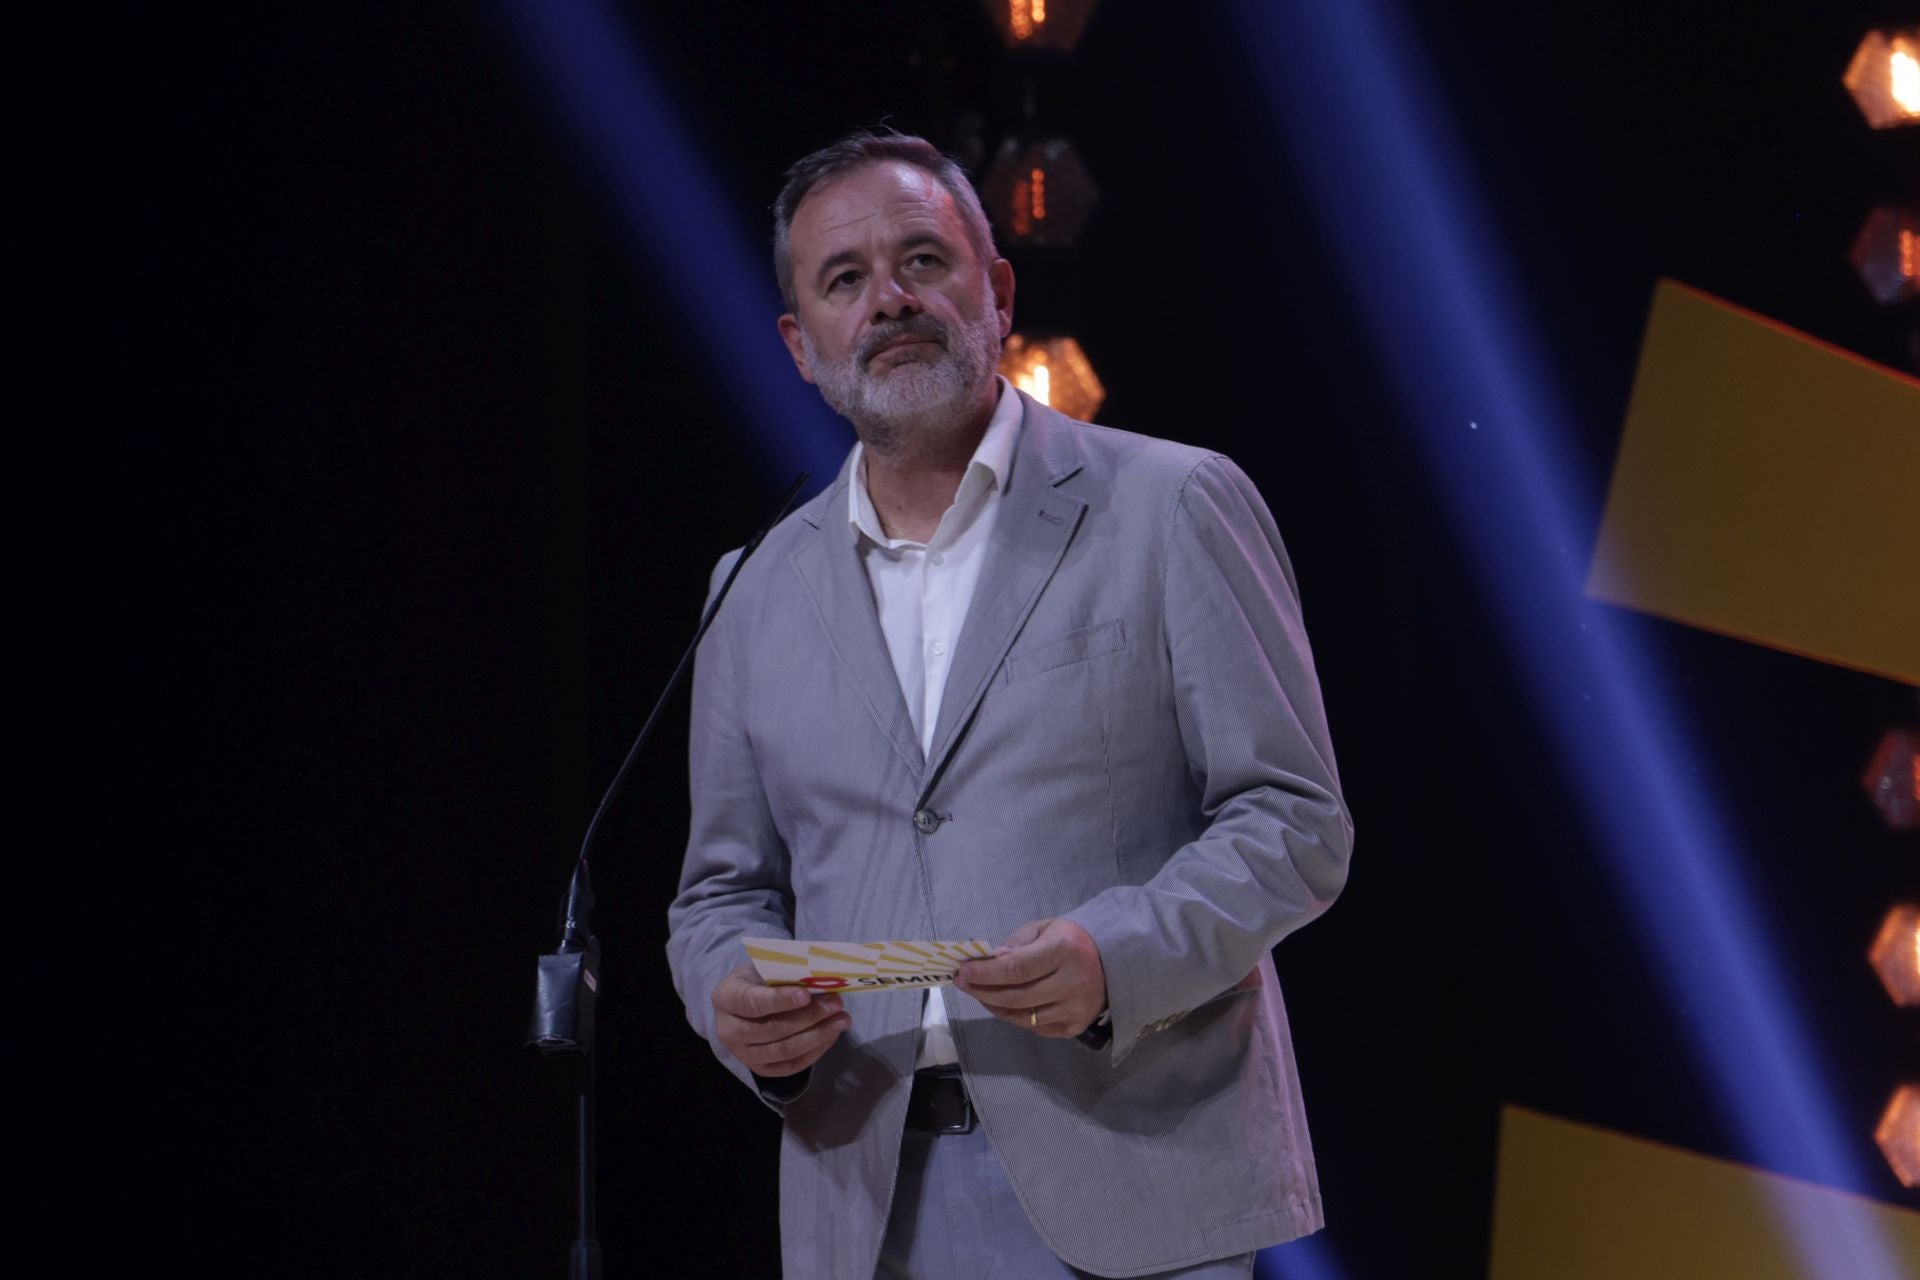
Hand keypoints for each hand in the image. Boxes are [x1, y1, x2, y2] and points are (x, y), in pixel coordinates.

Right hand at [711, 960, 850, 1076]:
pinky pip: (791, 1065)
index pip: (752, 1002)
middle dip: (808, 1017)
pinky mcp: (760, 1069)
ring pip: (784, 1050)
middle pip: (771, 1029)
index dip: (779, 1000)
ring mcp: (743, 1054)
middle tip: (836, 1003)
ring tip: (842, 1020)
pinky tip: (832, 1034)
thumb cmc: (759, 978)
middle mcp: (728, 1030)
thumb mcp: (765, 966)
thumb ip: (786, 971)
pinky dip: (815, 1051)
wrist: (746, 1001)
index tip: (806, 995)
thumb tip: (821, 977)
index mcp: (725, 998)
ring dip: (817, 1035)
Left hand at [954, 918, 1106, 1037]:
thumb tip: (990, 961)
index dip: (986, 973)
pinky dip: (1015, 1017)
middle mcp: (1072, 982)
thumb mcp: (1044, 929)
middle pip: (1017, 996)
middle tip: (964, 984)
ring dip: (995, 1006)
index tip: (963, 971)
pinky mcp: (1074, 1027)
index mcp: (1064, 951)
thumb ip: (1016, 943)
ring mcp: (1075, 1009)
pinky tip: (1004, 1004)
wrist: (1112, 961)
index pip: (1017, 968)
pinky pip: (1035, 1027)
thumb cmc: (1070, 940)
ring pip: (1023, 1016)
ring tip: (980, 994)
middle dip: (983, 991)